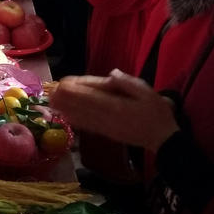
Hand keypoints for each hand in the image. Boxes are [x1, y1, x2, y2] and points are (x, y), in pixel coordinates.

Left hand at [51, 70, 179, 150]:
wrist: (163, 140)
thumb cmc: (157, 113)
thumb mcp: (147, 92)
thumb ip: (128, 83)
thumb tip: (111, 74)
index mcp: (118, 106)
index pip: (93, 96)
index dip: (76, 89)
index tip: (63, 83)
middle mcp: (109, 117)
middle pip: (83, 106)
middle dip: (66, 99)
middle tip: (50, 91)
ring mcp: (107, 127)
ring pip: (83, 117)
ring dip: (66, 109)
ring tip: (52, 102)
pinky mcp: (107, 134)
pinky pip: (89, 126)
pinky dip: (76, 121)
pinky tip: (66, 116)